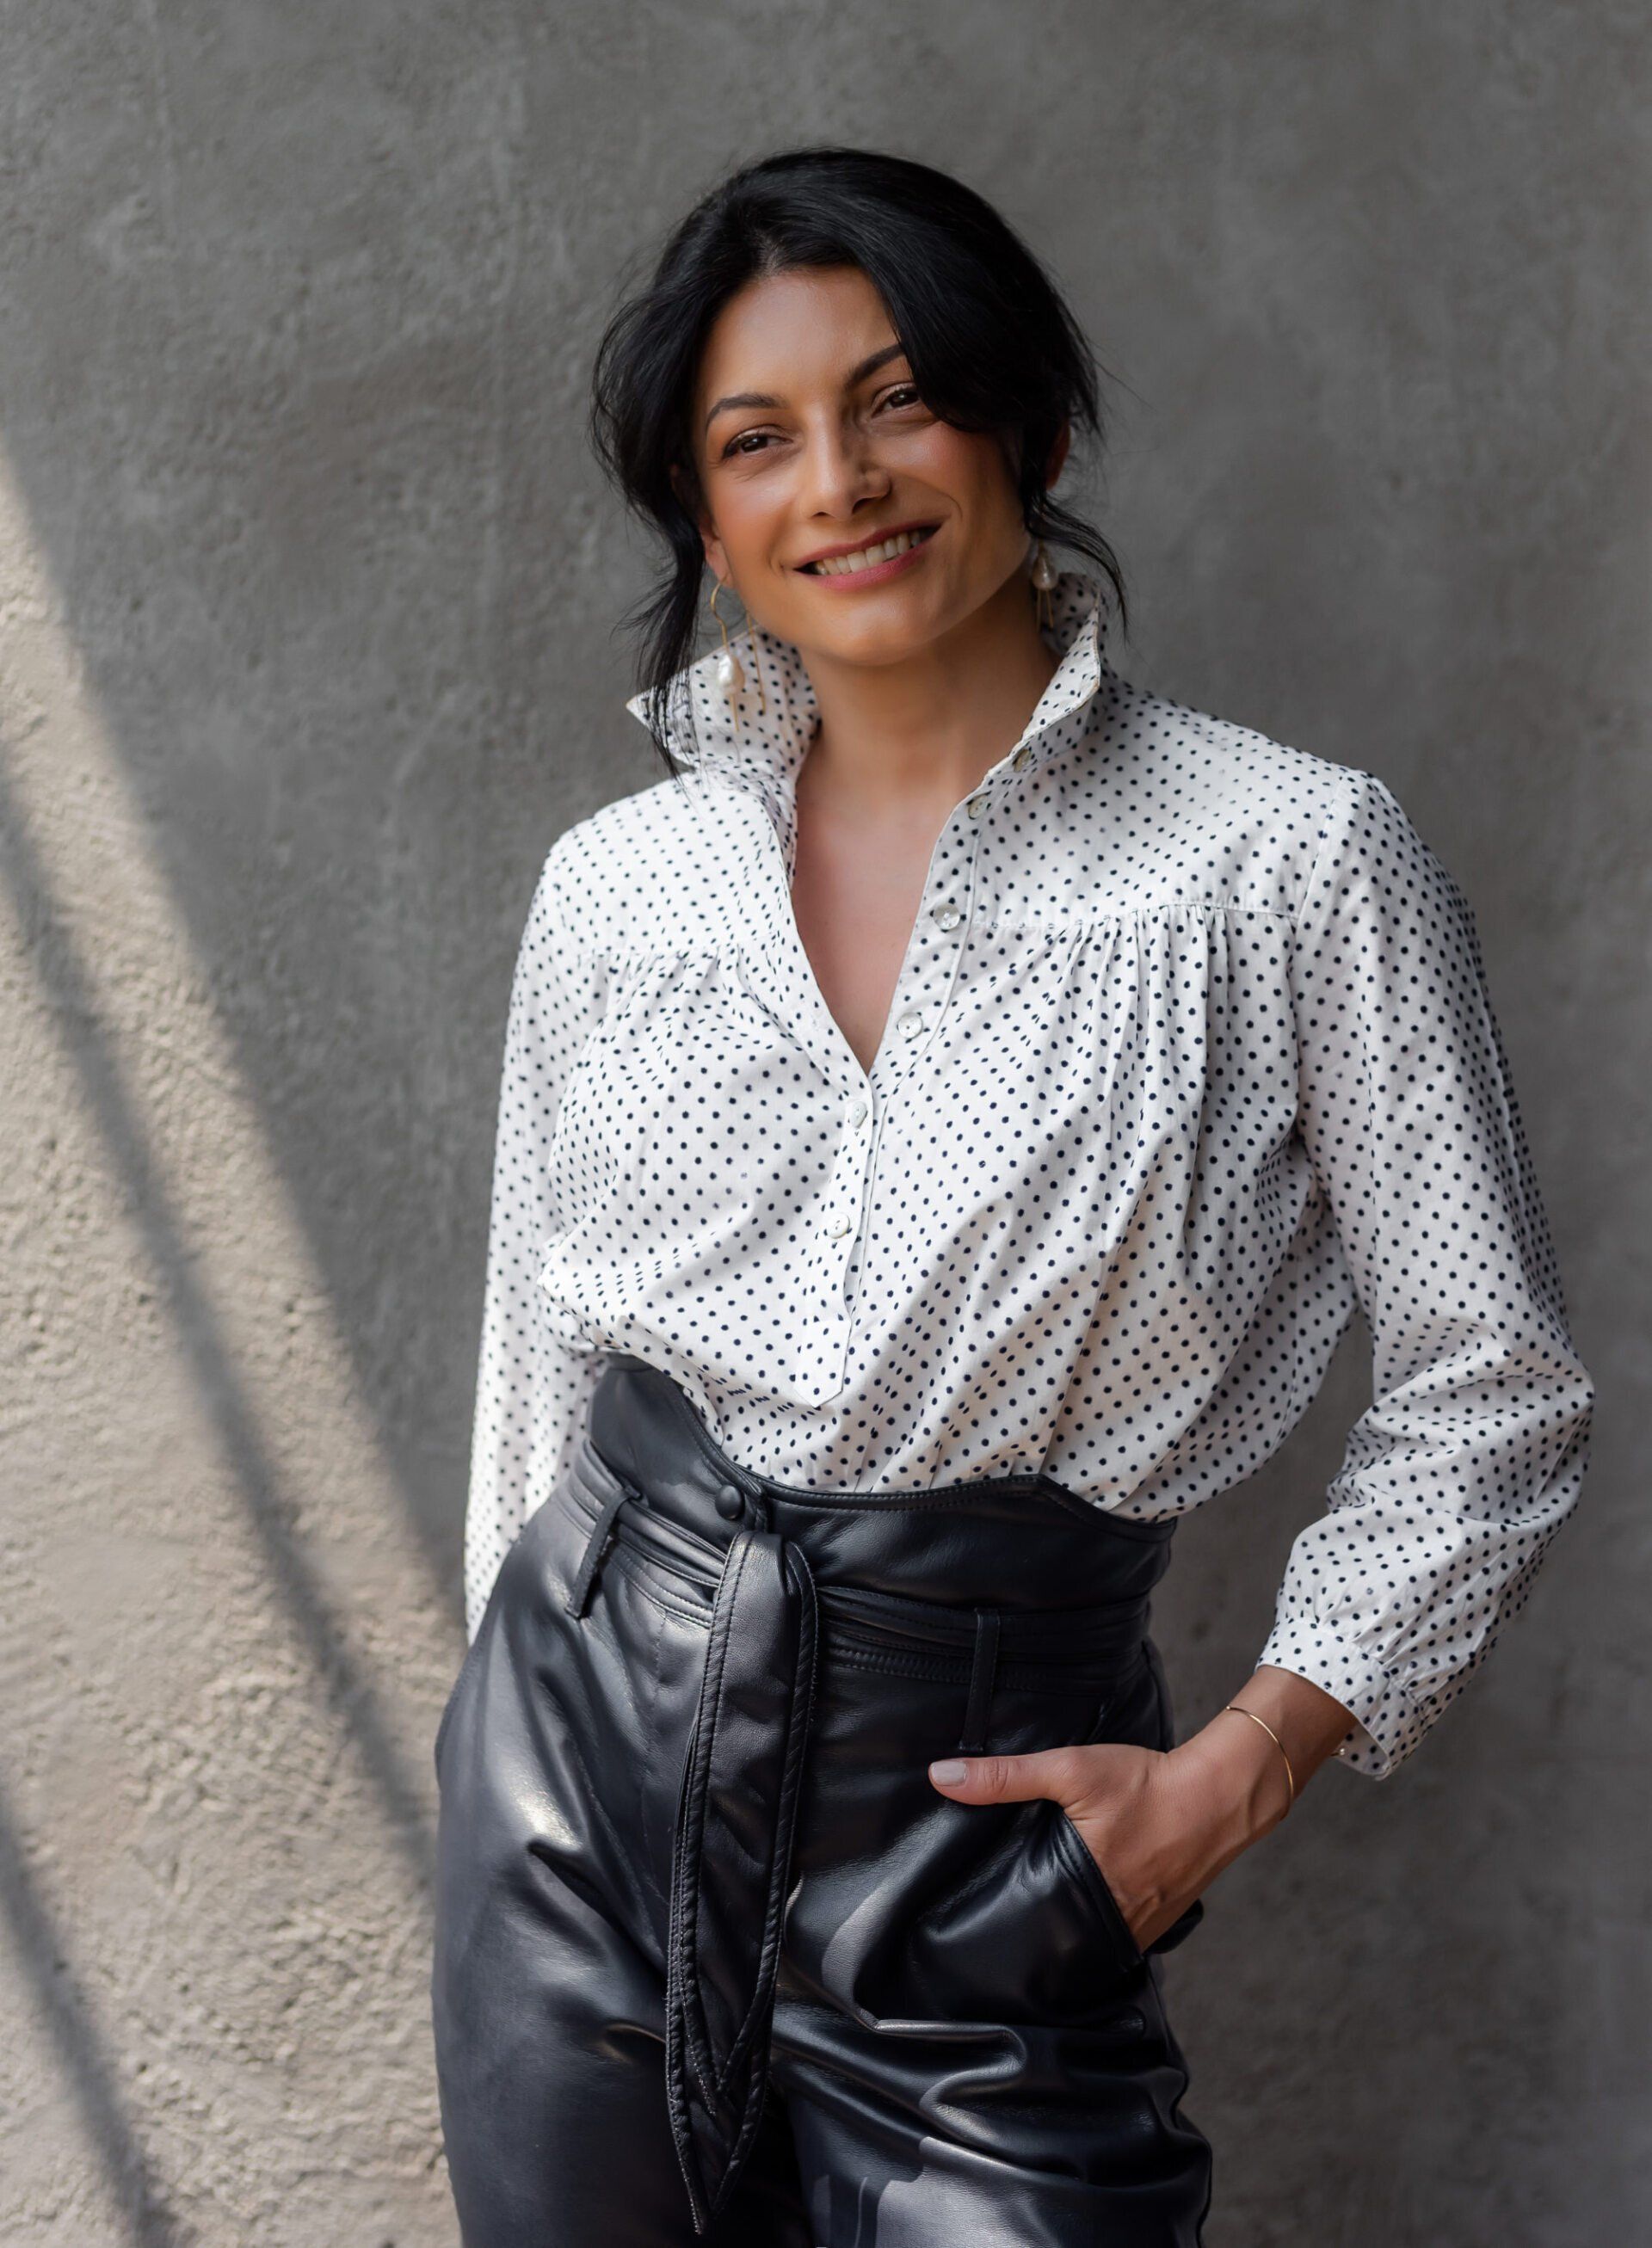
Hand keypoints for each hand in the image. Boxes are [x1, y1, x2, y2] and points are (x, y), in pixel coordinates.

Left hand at [927, 1665, 1357, 1951]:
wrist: (1219, 1794)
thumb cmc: (1146, 1782)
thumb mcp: (1070, 1768)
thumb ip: (1005, 1775)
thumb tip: (941, 1775)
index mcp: (1086, 1891)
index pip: (1030, 1936)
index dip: (1000, 1942)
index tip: (967, 1942)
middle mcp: (1114, 1923)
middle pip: (1058, 1947)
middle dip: (1027, 1946)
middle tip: (988, 1942)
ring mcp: (1141, 1930)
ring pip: (1088, 1948)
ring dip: (1062, 1940)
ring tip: (1026, 1935)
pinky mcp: (1158, 1923)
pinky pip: (1116, 1940)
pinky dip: (1094, 1932)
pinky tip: (1075, 1917)